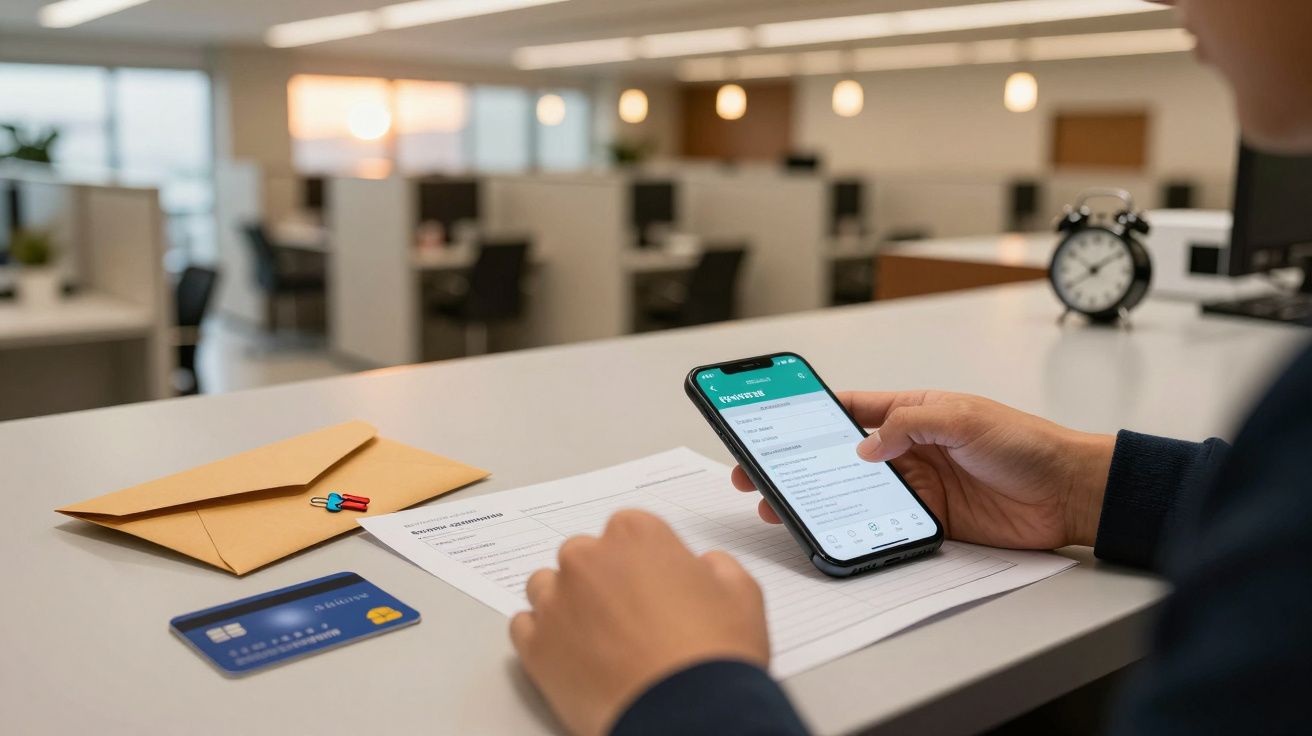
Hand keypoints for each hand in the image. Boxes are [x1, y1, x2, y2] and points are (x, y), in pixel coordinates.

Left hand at [510, 510, 768, 735]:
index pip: (629, 530)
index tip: (653, 583)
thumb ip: (715, 566)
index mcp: (635, 534)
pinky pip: (525, 626)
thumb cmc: (714, 655)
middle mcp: (587, 559)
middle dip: (602, 578)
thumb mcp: (742, 593)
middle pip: (584, 555)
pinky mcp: (535, 647)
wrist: (687, 715)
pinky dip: (544, 636)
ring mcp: (556, 602)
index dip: (644, 559)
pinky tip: (572, 654)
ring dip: (567, 602)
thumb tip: (702, 568)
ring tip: (598, 637)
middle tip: (629, 615)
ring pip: (547, 586)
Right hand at [732, 391, 1114, 549]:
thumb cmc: (1026, 443)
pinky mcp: (930, 519)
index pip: (849, 408)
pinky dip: (856, 526)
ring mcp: (918, 485)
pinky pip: (883, 522)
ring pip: (855, 491)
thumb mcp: (963, 418)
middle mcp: (909, 448)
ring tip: (781, 506)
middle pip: (840, 455)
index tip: (773, 419)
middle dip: (798, 463)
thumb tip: (864, 447)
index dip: (809, 413)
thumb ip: (909, 426)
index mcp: (912, 411)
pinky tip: (833, 528)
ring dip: (820, 497)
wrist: (1068, 492)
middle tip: (760, 473)